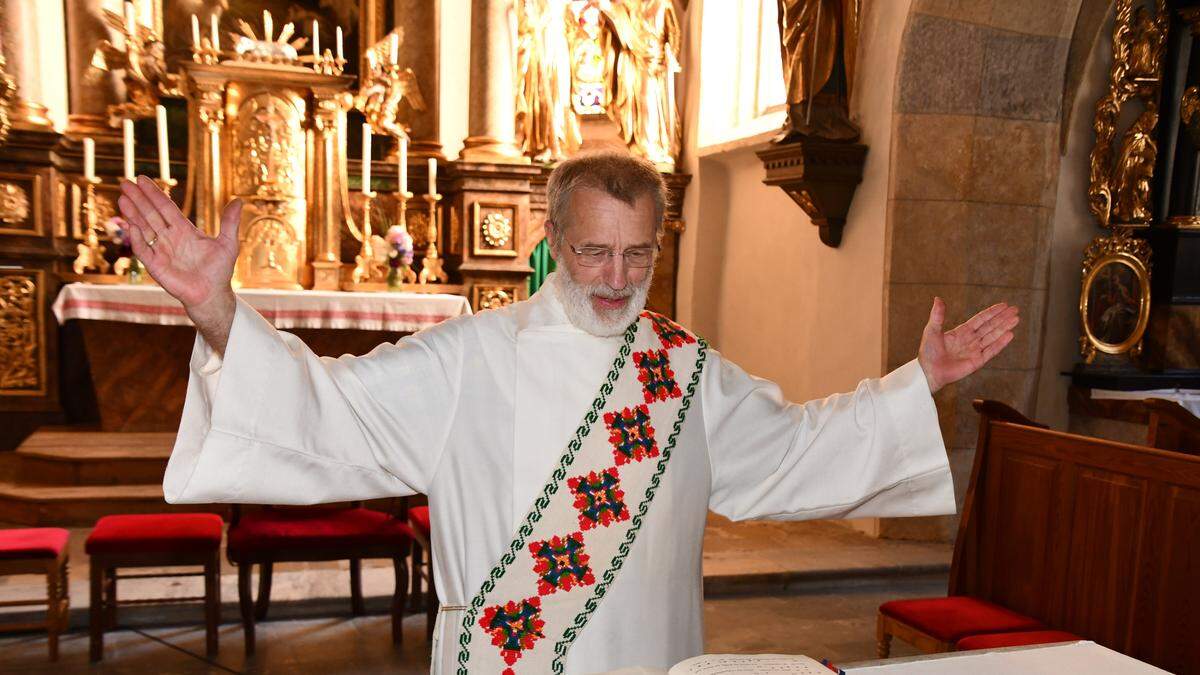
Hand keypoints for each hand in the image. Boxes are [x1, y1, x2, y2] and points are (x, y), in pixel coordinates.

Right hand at [117, 176, 241, 352]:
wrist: (212, 294)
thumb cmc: (219, 270)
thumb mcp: (228, 243)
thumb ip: (230, 222)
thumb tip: (239, 200)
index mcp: (184, 230)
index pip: (166, 207)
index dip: (154, 194)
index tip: (142, 179)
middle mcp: (170, 237)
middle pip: (151, 214)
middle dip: (138, 199)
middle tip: (125, 182)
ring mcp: (160, 250)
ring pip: (143, 228)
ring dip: (132, 213)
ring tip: (122, 197)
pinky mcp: (155, 266)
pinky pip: (143, 249)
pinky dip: (136, 237)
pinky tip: (130, 225)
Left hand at [917, 298, 1019, 393]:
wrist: (928, 372)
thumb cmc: (928, 352)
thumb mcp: (932, 330)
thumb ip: (937, 315)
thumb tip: (938, 298)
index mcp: (961, 332)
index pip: (980, 320)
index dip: (992, 312)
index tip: (1004, 305)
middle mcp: (970, 340)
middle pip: (990, 327)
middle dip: (1002, 318)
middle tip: (1015, 309)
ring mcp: (975, 351)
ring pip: (993, 337)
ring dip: (1004, 328)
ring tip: (1016, 319)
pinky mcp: (977, 362)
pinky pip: (991, 351)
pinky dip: (1000, 343)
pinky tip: (1010, 334)